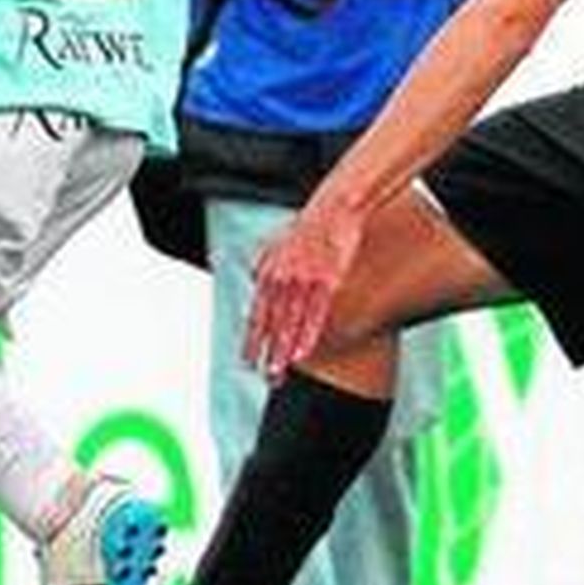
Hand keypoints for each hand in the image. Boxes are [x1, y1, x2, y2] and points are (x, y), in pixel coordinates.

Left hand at [243, 193, 365, 381]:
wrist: (334, 207)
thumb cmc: (308, 225)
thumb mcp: (277, 239)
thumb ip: (262, 259)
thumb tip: (252, 274)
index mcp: (270, 272)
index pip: (258, 312)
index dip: (253, 338)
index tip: (249, 361)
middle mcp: (282, 278)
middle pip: (272, 323)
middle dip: (267, 352)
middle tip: (265, 376)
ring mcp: (303, 280)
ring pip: (291, 322)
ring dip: (285, 349)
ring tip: (282, 372)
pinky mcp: (327, 280)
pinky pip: (315, 313)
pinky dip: (308, 334)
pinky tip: (303, 352)